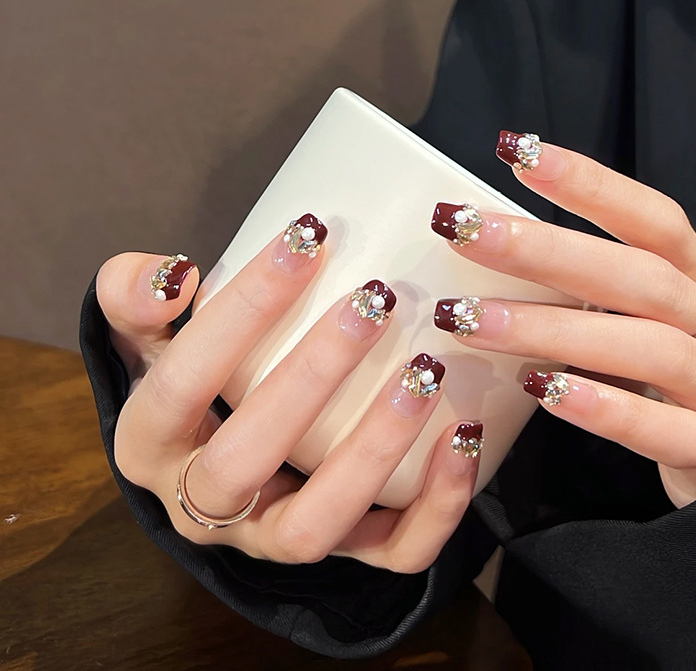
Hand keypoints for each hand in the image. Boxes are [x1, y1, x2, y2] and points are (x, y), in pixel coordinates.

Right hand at [96, 216, 480, 570]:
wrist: (211, 452)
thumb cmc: (190, 382)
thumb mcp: (147, 336)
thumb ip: (135, 296)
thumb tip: (176, 276)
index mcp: (150, 446)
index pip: (181, 385)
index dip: (241, 312)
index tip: (307, 239)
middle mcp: (204, 508)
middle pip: (246, 462)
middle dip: (312, 378)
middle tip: (373, 301)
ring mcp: (272, 537)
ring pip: (318, 524)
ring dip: (375, 449)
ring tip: (424, 371)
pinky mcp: (339, 550)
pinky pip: (390, 552)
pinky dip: (436, 506)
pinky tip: (464, 436)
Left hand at [431, 134, 695, 507]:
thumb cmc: (655, 364)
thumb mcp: (627, 312)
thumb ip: (576, 283)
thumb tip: (480, 243)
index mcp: (691, 280)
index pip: (651, 219)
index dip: (590, 183)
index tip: (516, 151)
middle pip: (640, 277)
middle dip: (547, 251)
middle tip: (464, 232)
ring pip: (649, 349)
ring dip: (551, 329)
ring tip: (467, 320)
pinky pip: (667, 432)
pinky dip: (605, 410)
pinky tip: (544, 390)